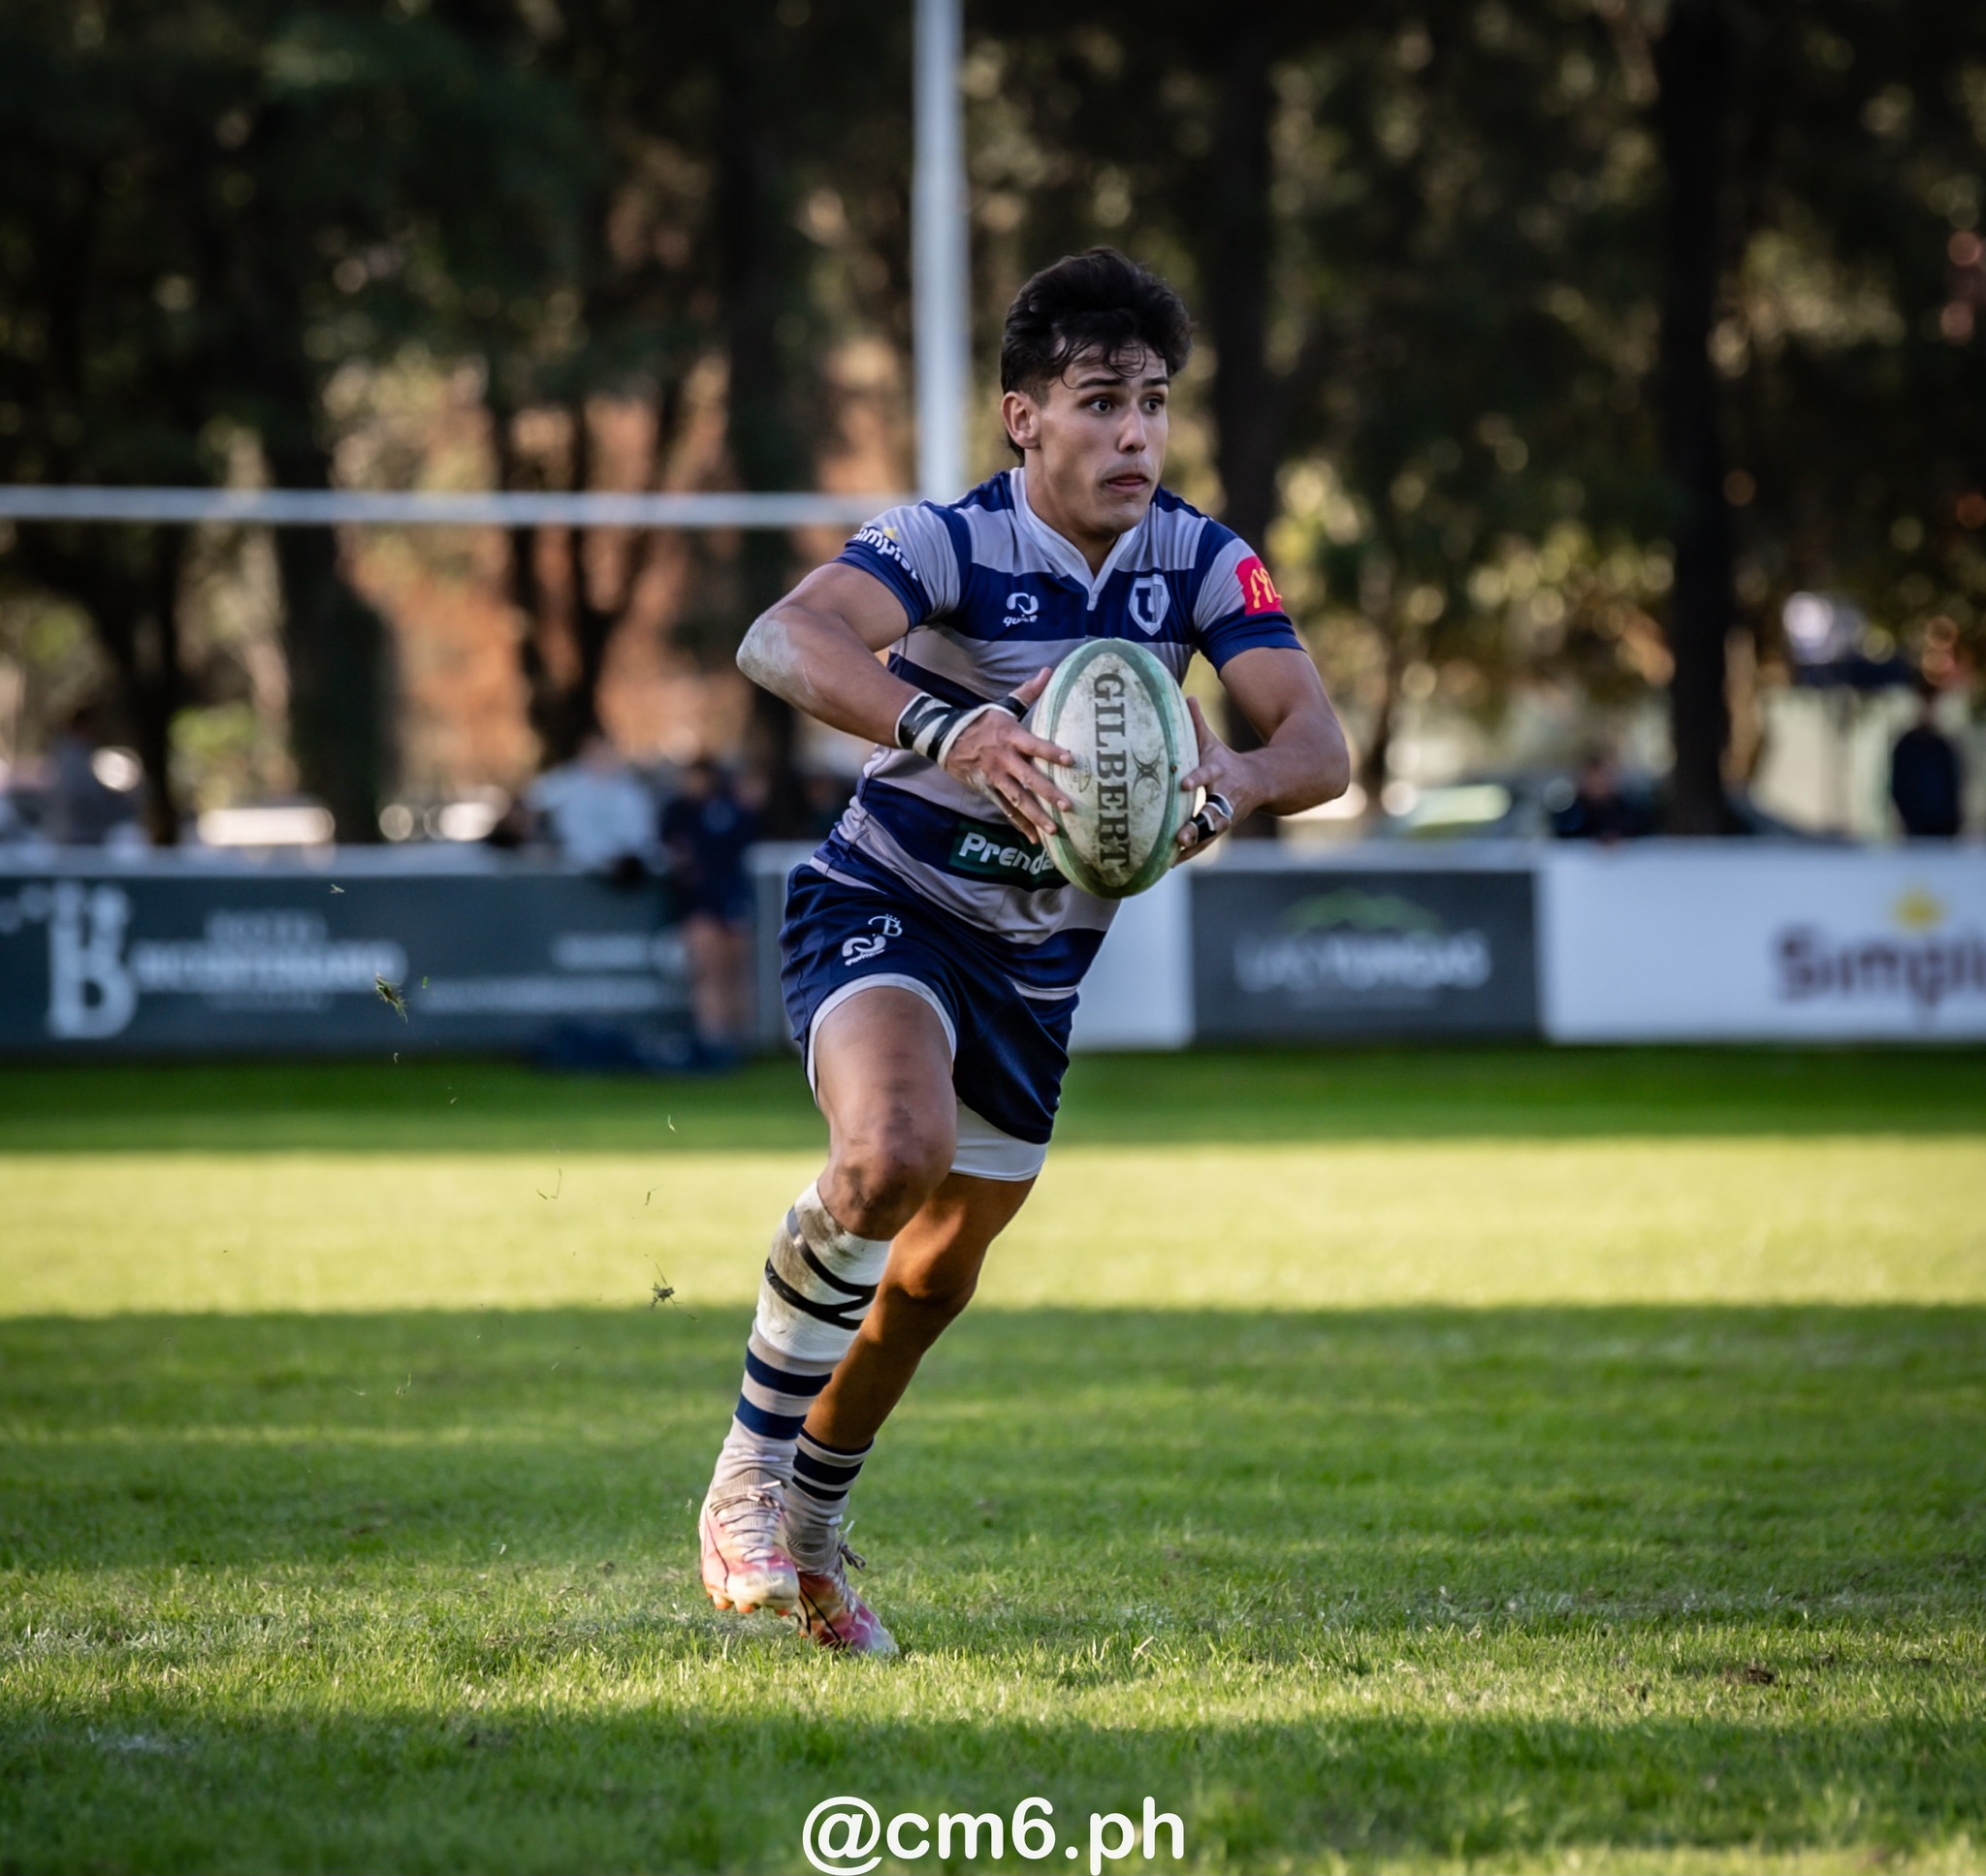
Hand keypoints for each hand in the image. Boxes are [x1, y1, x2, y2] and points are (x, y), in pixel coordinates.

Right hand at [943, 667, 1074, 843]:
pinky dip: (1020, 824)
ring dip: (1035, 815)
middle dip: (1047, 793)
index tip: (1070, 760)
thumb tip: (1049, 671)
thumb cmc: (981, 720)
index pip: (1034, 745)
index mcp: (1010, 736)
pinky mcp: (988, 790)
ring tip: (1054, 829)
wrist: (945, 737)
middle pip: (1028, 778)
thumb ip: (1028, 692)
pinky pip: (1006, 810)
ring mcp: (995, 777)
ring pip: (1017, 799)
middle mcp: (1003, 759)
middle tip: (1067, 806)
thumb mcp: (1003, 706)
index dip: (1051, 752)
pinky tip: (1034, 839)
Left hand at [1175, 695, 1257, 855]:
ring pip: (1209, 832)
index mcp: (1220, 773)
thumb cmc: (1227, 762)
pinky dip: (1190, 853)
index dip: (1196, 778)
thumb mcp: (1213, 743)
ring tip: (1174, 854)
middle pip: (1211, 812)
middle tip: (1181, 835)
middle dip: (1197, 824)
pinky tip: (1169, 864)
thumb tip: (1186, 696)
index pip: (1207, 774)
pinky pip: (1204, 843)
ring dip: (1193, 844)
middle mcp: (1224, 797)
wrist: (1263, 783)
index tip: (1183, 784)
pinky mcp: (1221, 828)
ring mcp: (1225, 815)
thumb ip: (1197, 723)